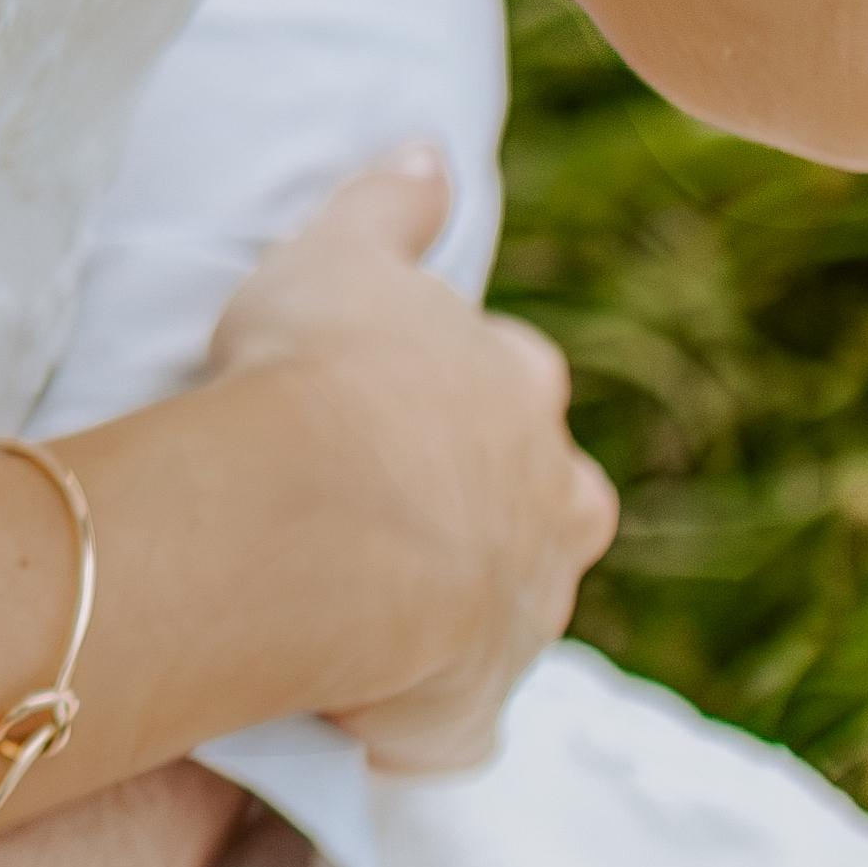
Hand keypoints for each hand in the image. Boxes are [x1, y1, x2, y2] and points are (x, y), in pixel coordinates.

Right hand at [208, 152, 615, 773]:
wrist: (314, 522)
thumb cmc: (319, 374)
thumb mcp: (338, 254)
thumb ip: (390, 203)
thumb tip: (432, 146)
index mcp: (523, 394)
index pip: (516, 390)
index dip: (455, 403)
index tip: (392, 411)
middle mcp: (552, 505)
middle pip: (547, 508)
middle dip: (490, 514)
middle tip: (387, 517)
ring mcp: (524, 616)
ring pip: (511, 613)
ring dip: (458, 614)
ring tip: (361, 611)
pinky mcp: (476, 711)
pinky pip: (454, 720)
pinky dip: (419, 717)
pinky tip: (360, 709)